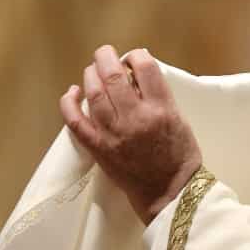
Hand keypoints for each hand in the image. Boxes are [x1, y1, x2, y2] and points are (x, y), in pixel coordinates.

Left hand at [60, 45, 201, 224]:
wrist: (171, 194)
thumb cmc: (180, 157)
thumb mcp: (180, 119)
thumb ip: (159, 97)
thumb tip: (135, 76)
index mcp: (161, 108)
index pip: (144, 66)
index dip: (135, 56)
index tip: (132, 58)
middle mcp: (136, 117)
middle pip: (113, 75)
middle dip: (106, 57)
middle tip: (105, 54)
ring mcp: (114, 133)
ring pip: (94, 93)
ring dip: (90, 75)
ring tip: (93, 71)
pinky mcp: (99, 149)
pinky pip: (76, 122)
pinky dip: (69, 104)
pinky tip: (72, 92)